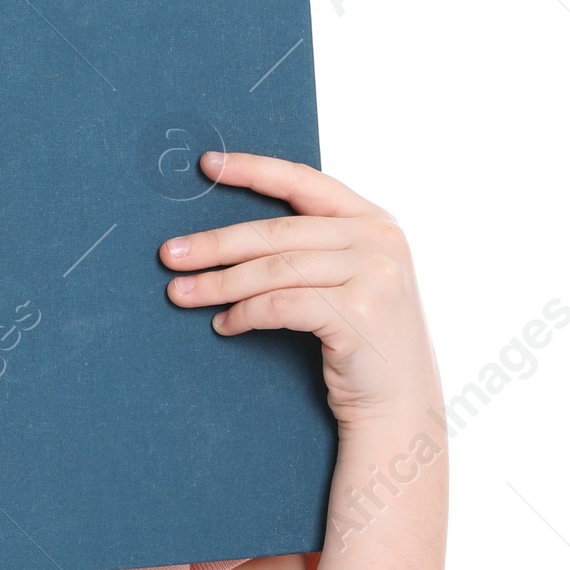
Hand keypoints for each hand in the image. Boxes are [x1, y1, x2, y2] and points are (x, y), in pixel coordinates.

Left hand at [158, 150, 437, 428]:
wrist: (400, 404)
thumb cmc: (363, 343)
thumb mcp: (350, 281)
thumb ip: (315, 250)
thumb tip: (234, 238)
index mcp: (374, 221)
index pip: (305, 182)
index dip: (254, 170)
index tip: (208, 165)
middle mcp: (378, 240)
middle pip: (277, 232)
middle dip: (217, 244)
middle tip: (170, 254)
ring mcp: (374, 274)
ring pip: (274, 270)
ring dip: (220, 283)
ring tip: (181, 294)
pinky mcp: (358, 313)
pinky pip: (281, 305)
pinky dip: (245, 313)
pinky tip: (224, 324)